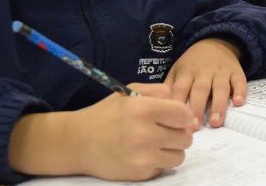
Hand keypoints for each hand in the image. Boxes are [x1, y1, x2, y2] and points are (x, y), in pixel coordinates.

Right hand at [9, 83, 193, 180]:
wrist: (79, 142)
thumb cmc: (106, 114)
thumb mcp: (130, 92)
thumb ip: (159, 92)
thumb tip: (186, 112)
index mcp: (143, 109)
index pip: (184, 115)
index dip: (183, 116)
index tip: (176, 117)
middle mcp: (144, 134)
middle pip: (186, 138)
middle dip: (179, 133)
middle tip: (164, 131)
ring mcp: (143, 157)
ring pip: (179, 156)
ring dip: (172, 150)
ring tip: (156, 144)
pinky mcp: (140, 174)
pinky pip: (164, 168)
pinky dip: (158, 162)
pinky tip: (144, 154)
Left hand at [166, 38, 245, 128]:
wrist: (216, 42)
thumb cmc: (192, 63)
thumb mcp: (177, 70)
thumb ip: (169, 88)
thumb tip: (158, 107)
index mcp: (186, 72)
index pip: (181, 88)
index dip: (178, 103)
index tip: (176, 121)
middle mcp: (204, 72)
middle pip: (200, 89)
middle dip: (197, 107)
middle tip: (194, 126)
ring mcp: (221, 72)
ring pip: (220, 88)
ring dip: (218, 104)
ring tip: (216, 122)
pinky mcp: (236, 72)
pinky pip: (239, 81)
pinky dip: (240, 91)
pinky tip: (239, 103)